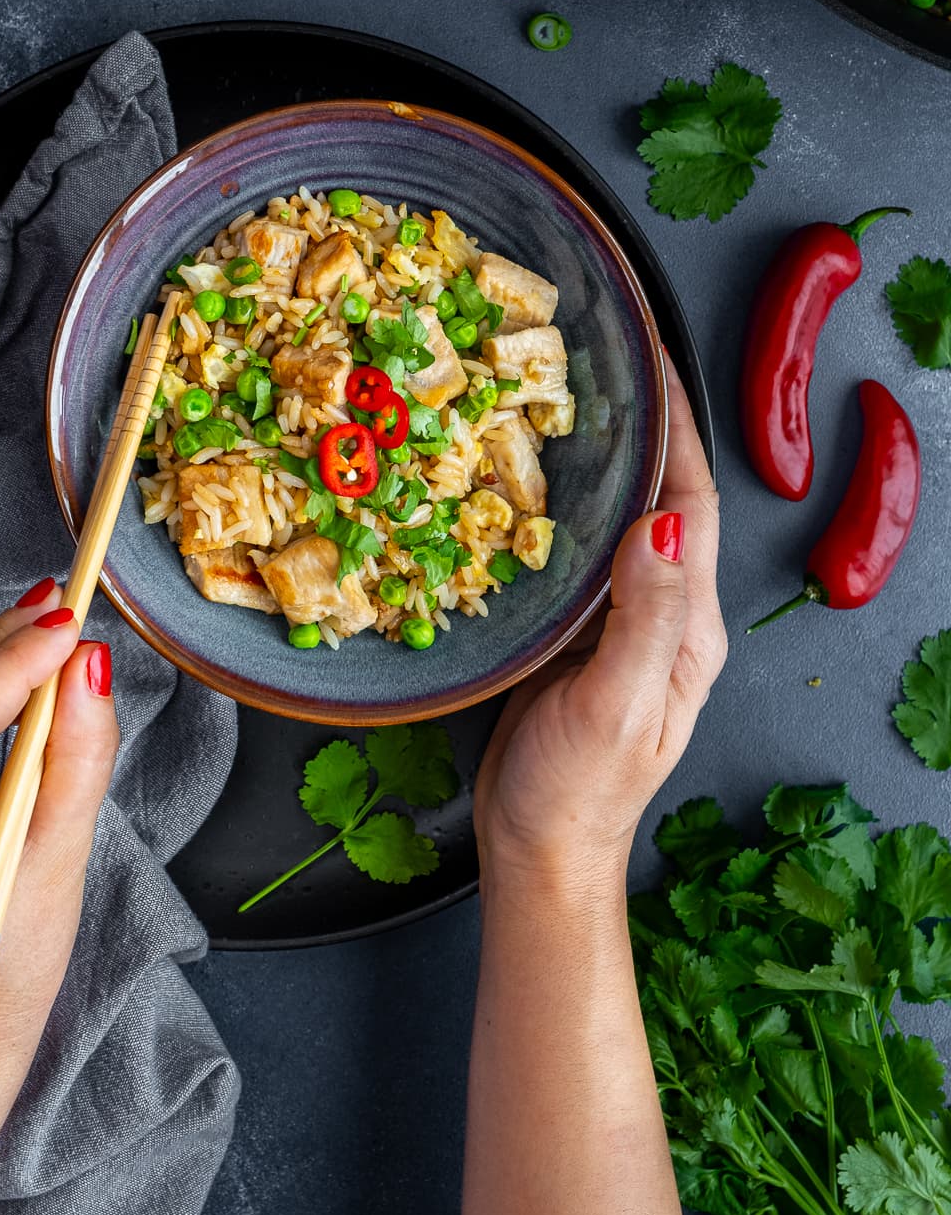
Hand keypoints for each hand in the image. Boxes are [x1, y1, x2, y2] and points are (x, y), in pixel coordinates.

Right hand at [473, 353, 724, 890]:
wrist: (537, 850)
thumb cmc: (578, 792)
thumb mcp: (615, 706)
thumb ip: (644, 618)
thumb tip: (663, 525)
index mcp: (688, 628)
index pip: (692, 506)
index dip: (677, 431)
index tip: (650, 364)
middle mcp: (663, 614)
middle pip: (662, 500)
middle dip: (641, 427)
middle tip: (599, 364)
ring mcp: (619, 621)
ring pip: (617, 519)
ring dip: (599, 458)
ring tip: (561, 401)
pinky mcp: (574, 631)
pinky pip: (574, 550)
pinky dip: (557, 504)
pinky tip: (521, 481)